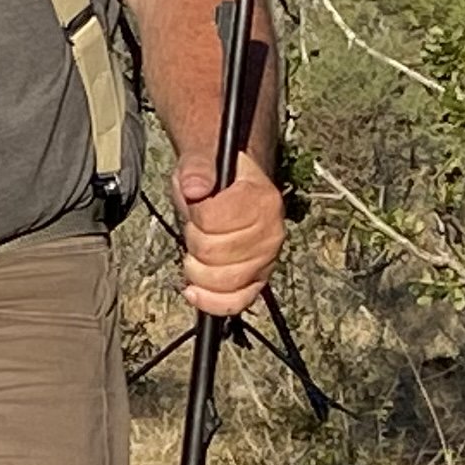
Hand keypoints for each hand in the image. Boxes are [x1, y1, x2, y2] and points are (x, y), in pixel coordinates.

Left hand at [176, 148, 286, 320]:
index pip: (212, 220)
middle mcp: (271, 232)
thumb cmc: (216, 179)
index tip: (199, 204)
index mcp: (262, 199)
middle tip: (199, 227)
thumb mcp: (201, 162)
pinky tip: (194, 291)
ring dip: (197, 268)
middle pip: (214, 253)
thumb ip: (197, 169)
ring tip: (200, 249)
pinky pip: (236, 302)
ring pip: (222, 281)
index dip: (196, 215)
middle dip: (194, 241)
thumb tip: (195, 187)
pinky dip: (211, 301)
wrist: (233, 189)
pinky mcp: (258, 280)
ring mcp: (266, 259)